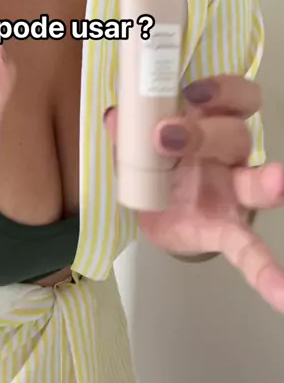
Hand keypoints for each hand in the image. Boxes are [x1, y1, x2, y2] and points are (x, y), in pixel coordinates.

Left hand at [105, 75, 283, 313]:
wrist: (156, 209)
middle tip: (165, 137)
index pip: (232, 96)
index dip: (220, 89)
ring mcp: (232, 192)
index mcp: (207, 122)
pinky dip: (266, 271)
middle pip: (233, 134)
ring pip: (255, 181)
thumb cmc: (156, 162)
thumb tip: (115, 116)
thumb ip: (128, 131)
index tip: (193, 92)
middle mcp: (227, 153)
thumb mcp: (138, 144)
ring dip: (267, 182)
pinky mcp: (226, 230)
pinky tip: (282, 292)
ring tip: (279, 183)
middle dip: (203, 133)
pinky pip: (251, 249)